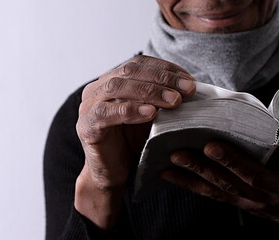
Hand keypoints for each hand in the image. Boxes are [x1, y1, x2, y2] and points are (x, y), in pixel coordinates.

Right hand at [75, 55, 195, 230]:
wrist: (114, 174)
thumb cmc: (133, 143)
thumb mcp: (152, 115)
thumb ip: (163, 98)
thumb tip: (192, 85)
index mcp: (112, 80)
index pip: (138, 63)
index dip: (164, 68)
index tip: (189, 79)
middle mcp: (97, 88)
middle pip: (129, 72)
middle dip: (162, 78)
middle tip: (187, 90)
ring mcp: (88, 106)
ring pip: (118, 88)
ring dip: (150, 92)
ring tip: (174, 101)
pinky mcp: (86, 126)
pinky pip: (105, 113)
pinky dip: (130, 110)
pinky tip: (151, 114)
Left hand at [161, 99, 278, 238]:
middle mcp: (275, 188)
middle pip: (252, 176)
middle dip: (231, 161)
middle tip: (210, 145)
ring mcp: (252, 198)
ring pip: (224, 185)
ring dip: (200, 170)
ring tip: (178, 154)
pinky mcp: (236, 202)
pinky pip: (210, 194)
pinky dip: (187, 183)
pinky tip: (168, 171)